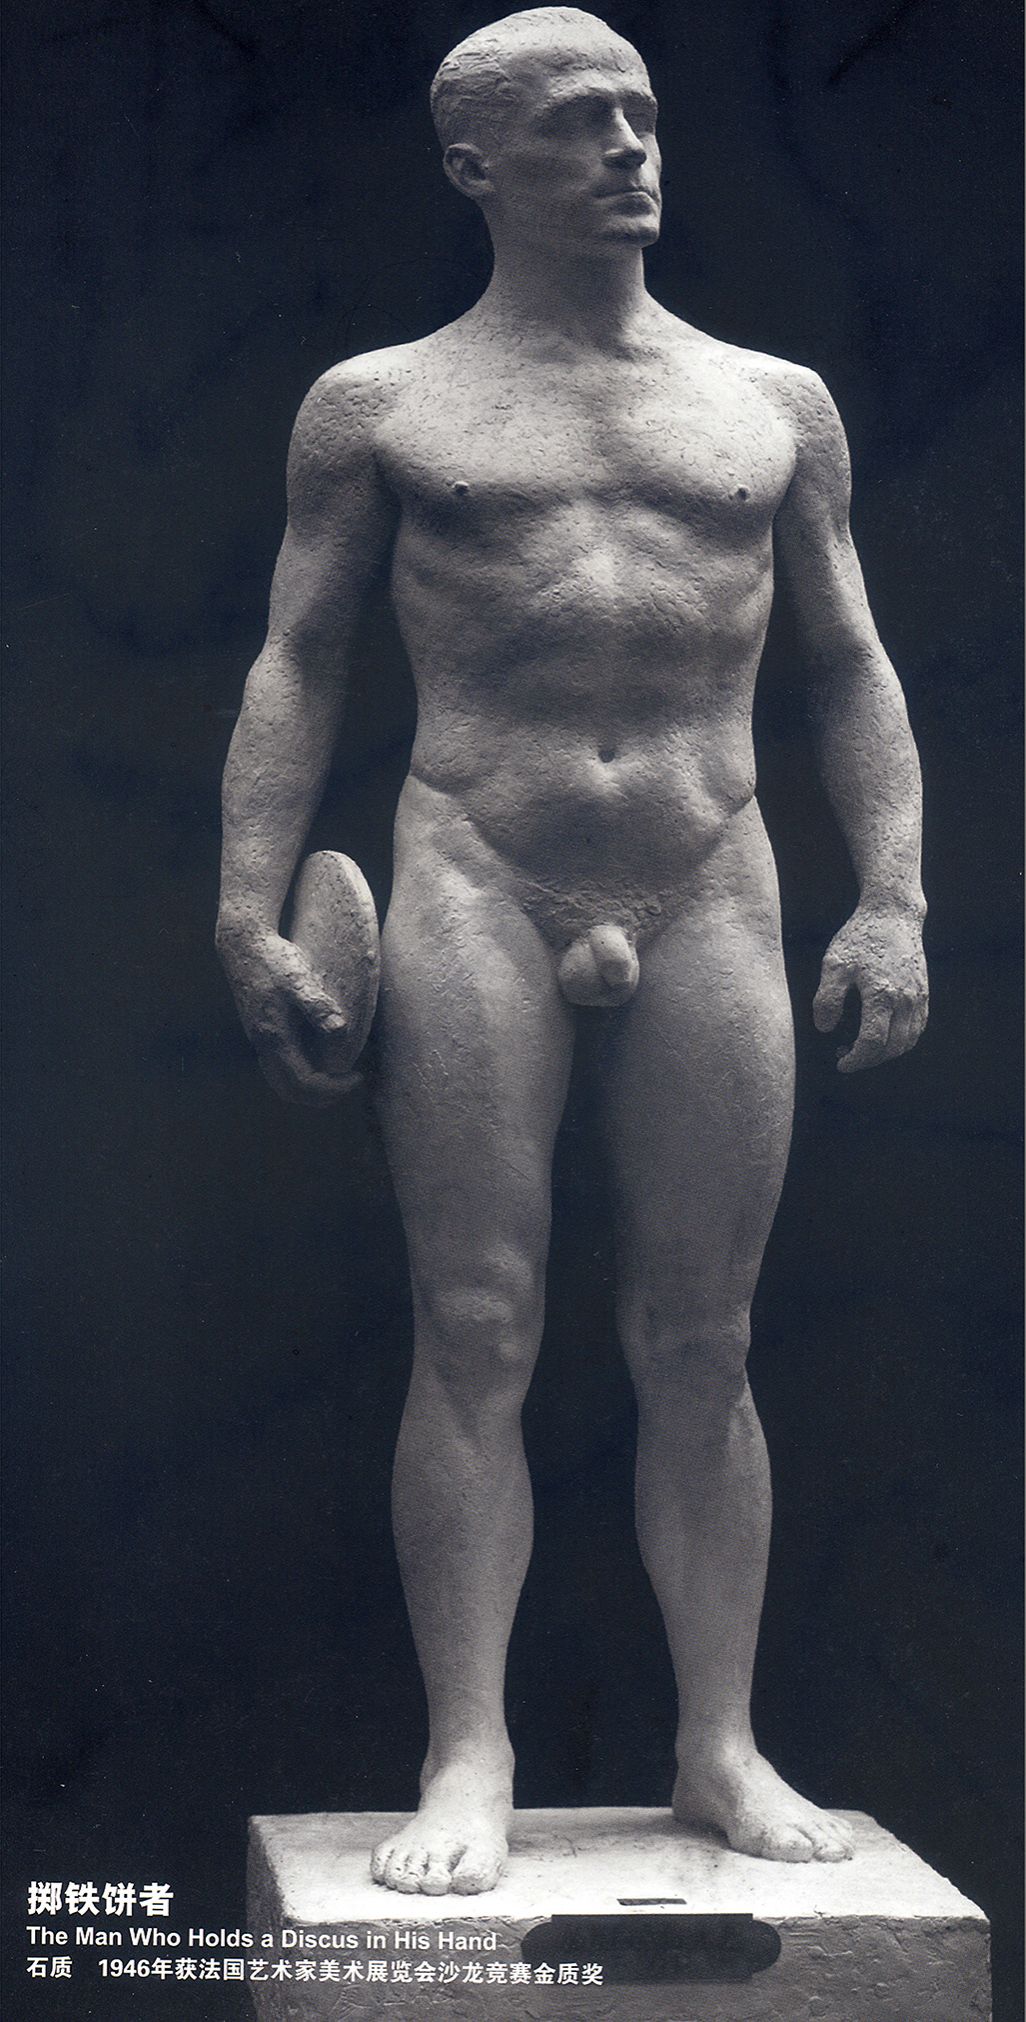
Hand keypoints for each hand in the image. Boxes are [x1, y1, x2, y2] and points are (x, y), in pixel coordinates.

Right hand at [217, 922, 359, 1105]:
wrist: (242, 943)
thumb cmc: (274, 958)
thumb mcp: (300, 978)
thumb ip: (318, 1005)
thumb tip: (339, 1030)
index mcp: (275, 1037)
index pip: (305, 1082)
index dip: (334, 1087)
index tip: (357, 1077)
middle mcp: (263, 1044)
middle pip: (290, 1091)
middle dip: (321, 1096)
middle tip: (349, 1084)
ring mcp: (258, 1038)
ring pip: (280, 1080)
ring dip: (309, 1087)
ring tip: (337, 1076)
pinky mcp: (258, 1029)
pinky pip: (277, 1066)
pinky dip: (298, 1073)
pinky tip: (318, 1055)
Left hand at [813, 905, 927, 1073]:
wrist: (893, 914)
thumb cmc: (859, 938)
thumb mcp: (834, 965)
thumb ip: (827, 999)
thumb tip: (825, 1029)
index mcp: (882, 995)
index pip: (872, 1043)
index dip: (856, 1059)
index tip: (840, 1063)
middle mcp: (905, 999)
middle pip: (892, 1047)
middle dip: (869, 1060)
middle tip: (846, 1056)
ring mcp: (918, 997)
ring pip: (908, 1040)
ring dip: (886, 1052)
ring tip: (862, 1046)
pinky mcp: (923, 992)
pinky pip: (917, 1027)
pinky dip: (900, 1039)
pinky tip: (881, 1033)